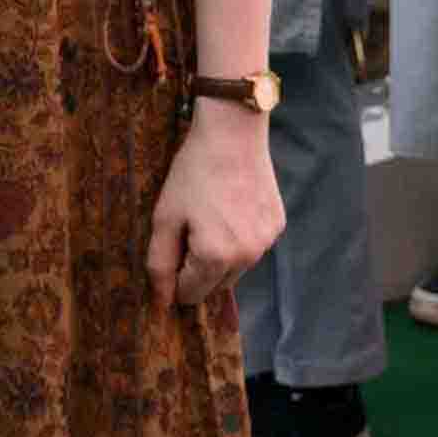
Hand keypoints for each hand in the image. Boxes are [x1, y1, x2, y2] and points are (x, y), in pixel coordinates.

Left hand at [146, 102, 281, 306]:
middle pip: (215, 287)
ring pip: (235, 269)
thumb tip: (162, 303)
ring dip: (220, 256)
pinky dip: (240, 238)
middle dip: (198, 269)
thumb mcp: (165, 218)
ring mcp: (266, 242)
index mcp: (215, 257)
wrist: (232, 133)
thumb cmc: (193, 173)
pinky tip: (231, 209)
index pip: (190, 295)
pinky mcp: (277, 226)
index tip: (172, 248)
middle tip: (189, 230)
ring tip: (211, 217)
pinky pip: (253, 248)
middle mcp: (246, 256)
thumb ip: (160, 264)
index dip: (175, 277)